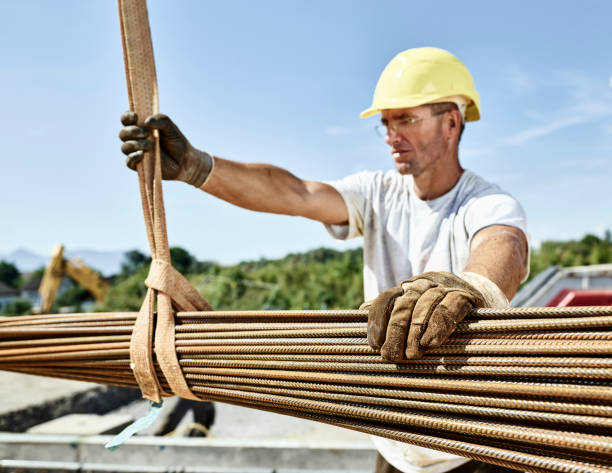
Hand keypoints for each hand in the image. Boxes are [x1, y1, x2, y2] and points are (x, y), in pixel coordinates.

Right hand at [119, 111, 212, 187]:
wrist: (184, 160)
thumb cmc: (176, 141)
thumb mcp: (171, 127)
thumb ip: (161, 120)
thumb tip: (146, 122)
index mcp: (140, 126)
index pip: (126, 120)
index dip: (127, 117)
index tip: (135, 117)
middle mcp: (135, 139)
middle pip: (123, 134)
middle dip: (132, 132)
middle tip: (146, 133)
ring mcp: (136, 152)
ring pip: (125, 147)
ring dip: (135, 144)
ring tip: (151, 145)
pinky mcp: (139, 166)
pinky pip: (129, 162)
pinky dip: (133, 157)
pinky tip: (142, 154)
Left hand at [366, 272, 485, 359]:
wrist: (477, 289)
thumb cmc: (437, 306)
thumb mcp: (414, 305)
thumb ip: (391, 310)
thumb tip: (361, 311)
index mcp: (406, 288)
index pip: (386, 299)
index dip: (377, 320)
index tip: (375, 344)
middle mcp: (422, 284)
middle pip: (404, 305)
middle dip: (395, 332)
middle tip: (391, 356)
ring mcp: (444, 288)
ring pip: (425, 306)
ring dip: (415, 332)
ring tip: (412, 355)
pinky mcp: (465, 296)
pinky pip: (449, 308)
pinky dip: (439, 325)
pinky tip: (431, 342)